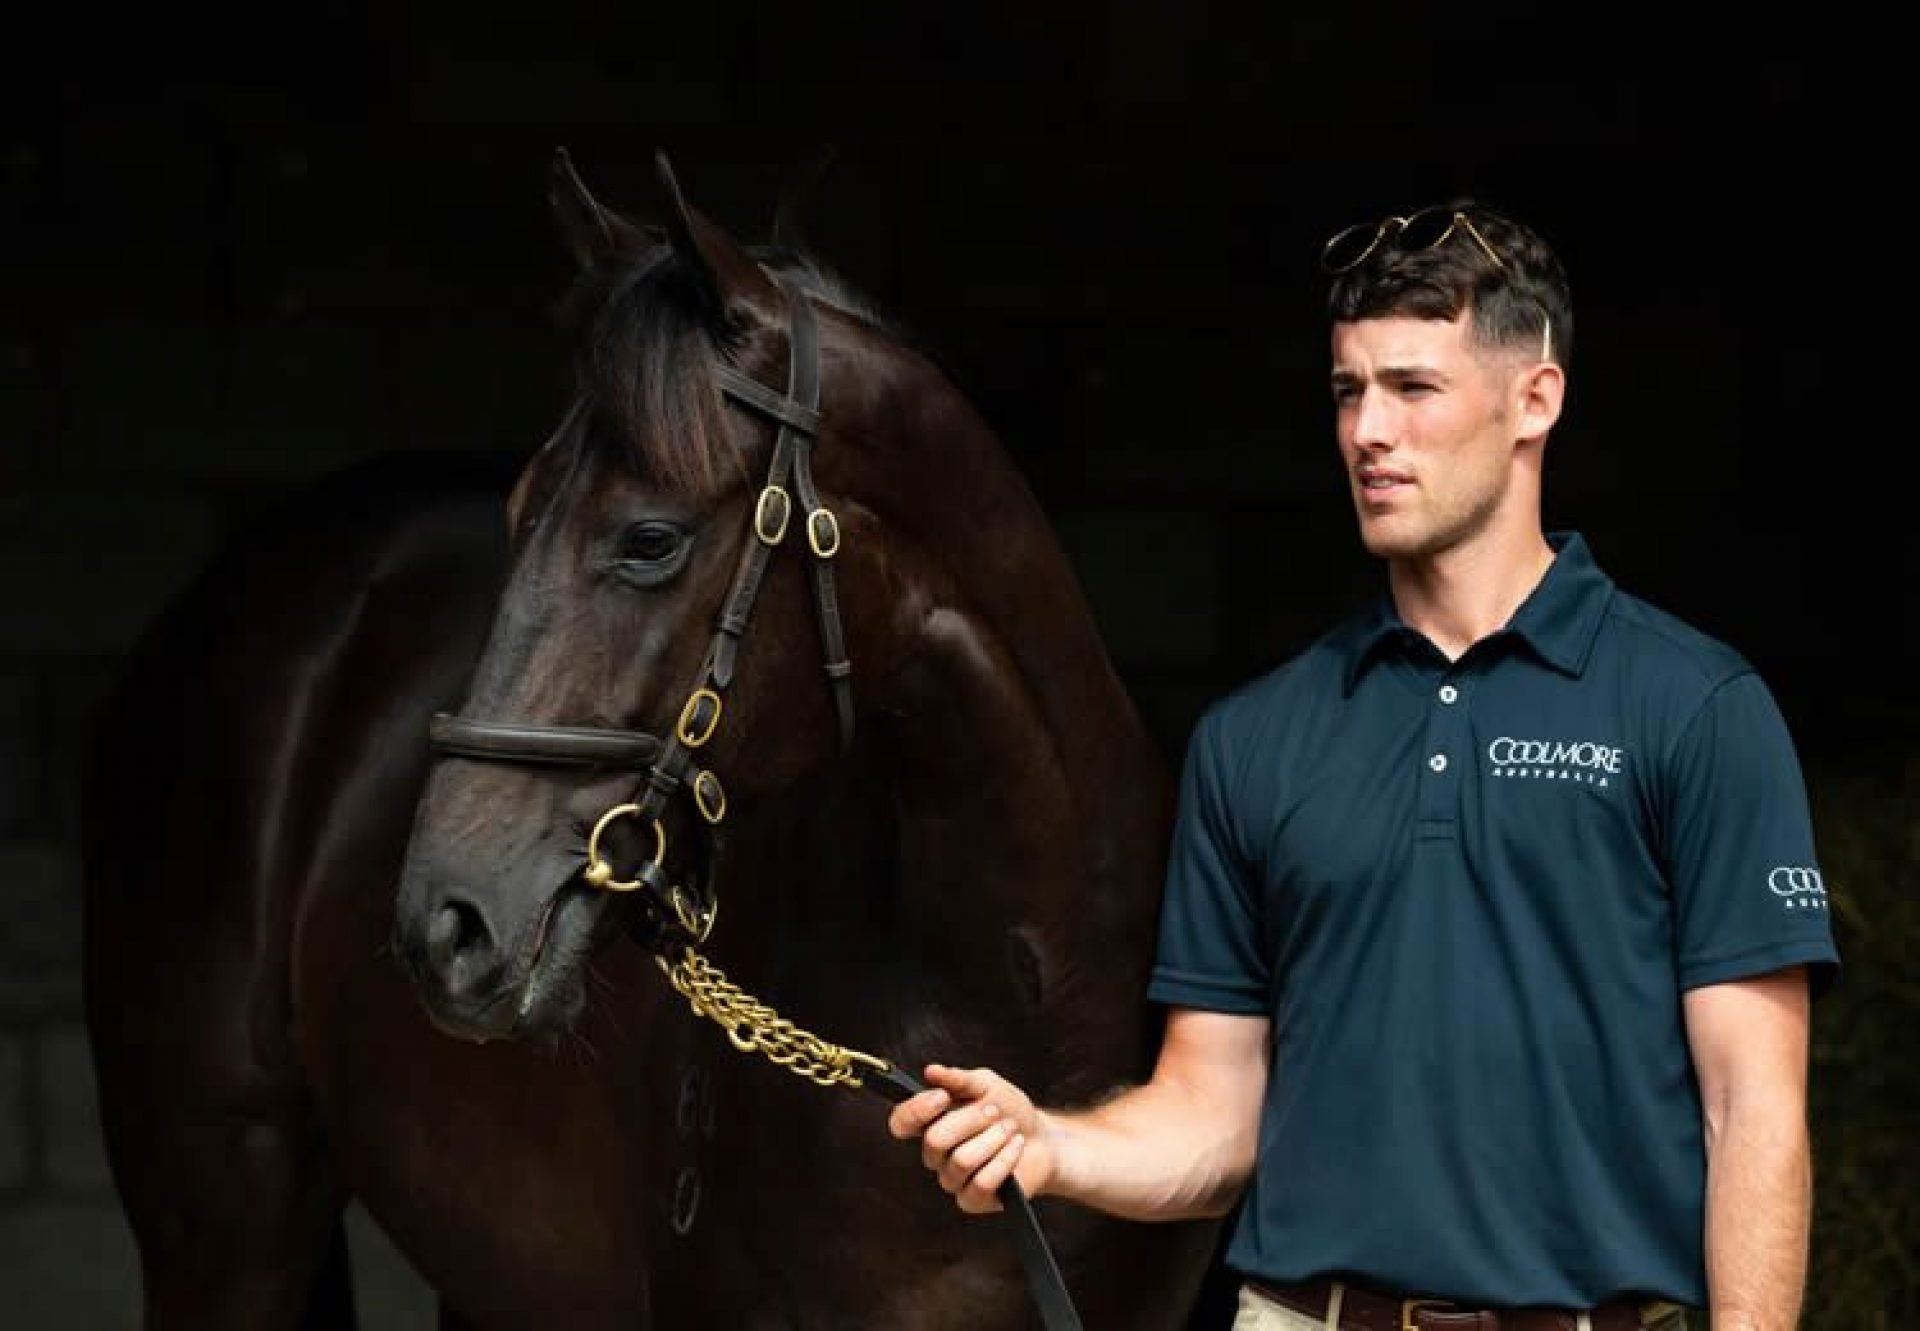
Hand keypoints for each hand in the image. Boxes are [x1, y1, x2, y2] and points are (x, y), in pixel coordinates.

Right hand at [887, 1063, 1051, 1213]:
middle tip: (995, 1111)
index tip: (943, 1097)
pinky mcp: (973, 1200)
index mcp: (931, 1123)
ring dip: (993, 1140)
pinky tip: (1016, 1147)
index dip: (916, 1111)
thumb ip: (959, 1079)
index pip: (901, 1123)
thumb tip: (931, 1071)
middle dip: (971, 1121)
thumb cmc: (1010, 1111)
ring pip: (961, 1162)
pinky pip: (981, 1183)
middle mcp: (935, 1154)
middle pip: (935, 1141)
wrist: (1044, 1140)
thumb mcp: (987, 1085)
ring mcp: (952, 1180)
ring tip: (1011, 1129)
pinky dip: (1004, 1160)